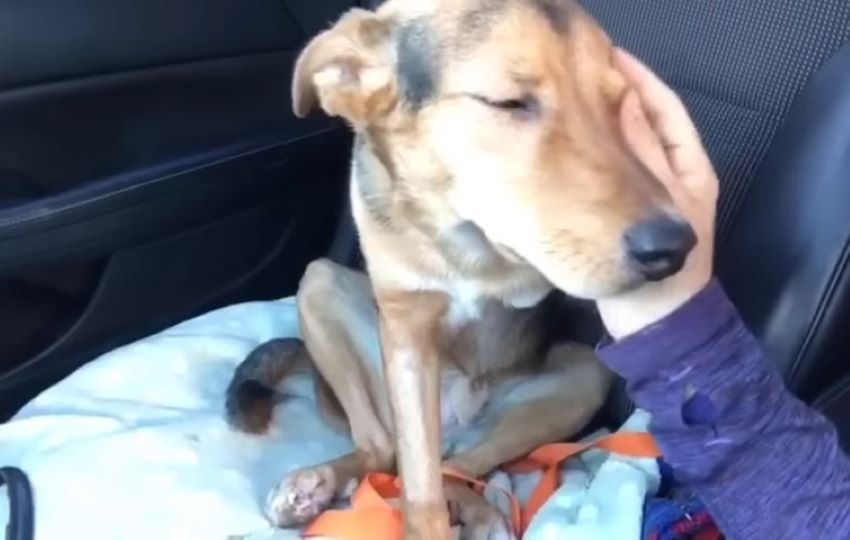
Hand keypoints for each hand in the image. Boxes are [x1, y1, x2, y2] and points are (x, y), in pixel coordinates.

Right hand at [596, 50, 719, 338]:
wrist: (657, 327)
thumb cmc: (664, 270)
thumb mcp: (658, 207)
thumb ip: (642, 154)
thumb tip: (623, 103)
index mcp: (691, 170)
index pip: (666, 110)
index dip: (641, 81)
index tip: (609, 59)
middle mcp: (674, 176)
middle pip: (647, 126)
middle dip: (619, 101)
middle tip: (582, 81)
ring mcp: (651, 196)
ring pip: (628, 148)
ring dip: (605, 127)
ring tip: (572, 106)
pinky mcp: (629, 215)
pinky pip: (614, 173)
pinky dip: (596, 156)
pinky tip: (571, 149)